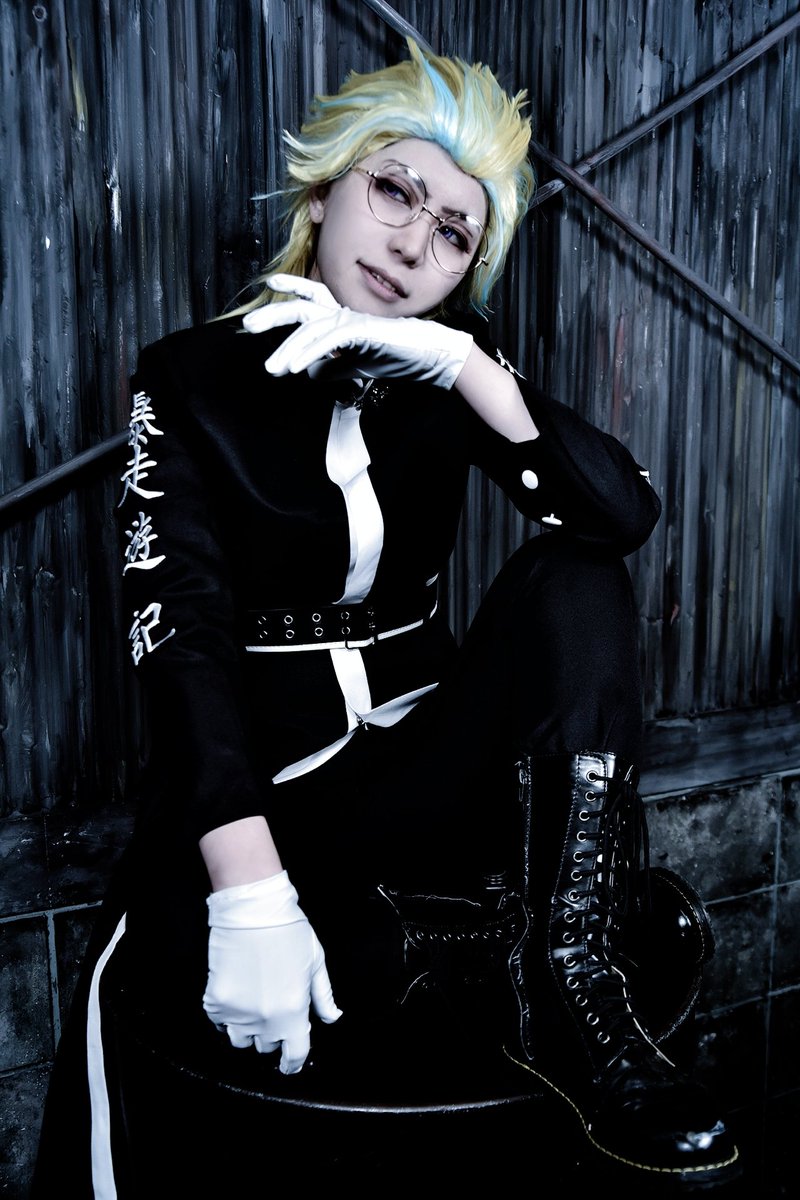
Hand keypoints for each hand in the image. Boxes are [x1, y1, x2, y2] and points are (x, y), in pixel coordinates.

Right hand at [203, 870, 341, 1074]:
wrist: (253, 910)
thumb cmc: (288, 931)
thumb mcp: (315, 962)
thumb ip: (323, 996)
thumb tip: (331, 1017)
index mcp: (294, 1011)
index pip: (294, 1055)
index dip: (292, 1063)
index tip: (290, 1064)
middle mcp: (266, 1020)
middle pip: (266, 1048)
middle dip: (272, 1035)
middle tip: (273, 1010)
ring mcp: (238, 1013)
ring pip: (241, 1041)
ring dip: (248, 1031)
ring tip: (253, 1007)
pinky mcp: (216, 1002)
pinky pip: (219, 1024)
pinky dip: (226, 1017)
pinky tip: (236, 997)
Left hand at [242, 273, 473, 388]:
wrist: (430, 355)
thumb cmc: (396, 357)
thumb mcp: (355, 367)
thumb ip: (331, 368)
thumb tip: (308, 374)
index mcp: (343, 316)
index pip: (312, 298)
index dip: (292, 288)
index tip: (268, 285)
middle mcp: (345, 311)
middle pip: (303, 307)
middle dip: (274, 315)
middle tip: (248, 324)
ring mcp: (353, 318)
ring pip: (312, 330)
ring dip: (288, 350)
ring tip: (271, 368)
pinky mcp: (362, 330)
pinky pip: (328, 341)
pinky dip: (309, 354)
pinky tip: (294, 368)